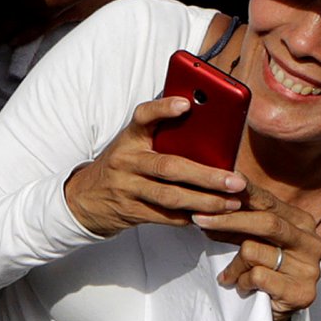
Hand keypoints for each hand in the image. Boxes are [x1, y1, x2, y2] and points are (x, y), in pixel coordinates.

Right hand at [62, 96, 248, 237]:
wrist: (84, 198)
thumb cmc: (122, 165)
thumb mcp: (134, 144)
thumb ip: (162, 135)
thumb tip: (210, 127)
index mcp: (130, 138)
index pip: (143, 117)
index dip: (163, 109)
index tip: (186, 104)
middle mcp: (126, 161)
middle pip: (169, 167)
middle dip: (207, 176)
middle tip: (236, 180)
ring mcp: (127, 188)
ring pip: (171, 196)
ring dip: (205, 201)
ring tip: (232, 202)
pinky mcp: (130, 211)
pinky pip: (166, 216)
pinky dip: (191, 217)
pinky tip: (211, 216)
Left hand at [193, 179, 320, 317]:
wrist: (278, 313)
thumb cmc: (264, 270)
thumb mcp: (251, 240)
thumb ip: (237, 222)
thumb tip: (208, 203)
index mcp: (302, 223)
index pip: (269, 201)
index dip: (242, 193)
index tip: (214, 186)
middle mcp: (311, 242)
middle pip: (266, 222)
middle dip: (227, 220)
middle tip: (198, 220)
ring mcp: (309, 268)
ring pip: (253, 251)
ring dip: (233, 266)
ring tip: (232, 277)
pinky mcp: (302, 291)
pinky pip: (257, 276)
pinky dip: (242, 282)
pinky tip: (245, 288)